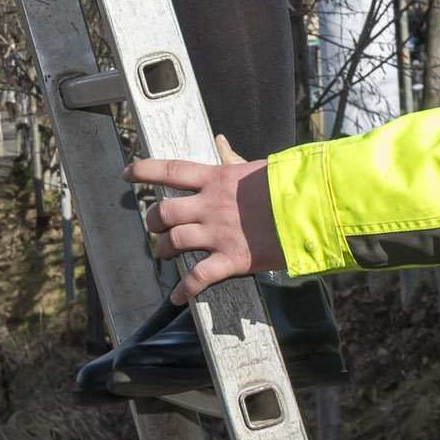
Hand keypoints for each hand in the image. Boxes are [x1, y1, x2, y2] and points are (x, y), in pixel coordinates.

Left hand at [126, 144, 284, 304]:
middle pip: (164, 212)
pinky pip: (199, 277)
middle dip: (154, 222)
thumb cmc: (286, 186)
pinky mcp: (233, 259)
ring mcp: (219, 233)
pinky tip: (178, 297)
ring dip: (164, 250)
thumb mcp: (254, 167)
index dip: (144, 171)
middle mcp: (211, 205)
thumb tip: (220, 142)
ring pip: (174, 242)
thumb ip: (231, 159)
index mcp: (216, 179)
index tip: (128, 175)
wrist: (312, 209)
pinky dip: (184, 289)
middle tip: (156, 228)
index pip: (170, 171)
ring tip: (166, 254)